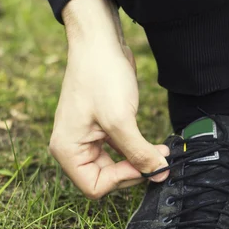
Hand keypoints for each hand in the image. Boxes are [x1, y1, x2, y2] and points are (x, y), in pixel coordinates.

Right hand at [48, 0, 168, 198]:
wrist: (100, 42)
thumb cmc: (101, 76)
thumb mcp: (121, 120)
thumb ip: (139, 153)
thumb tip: (159, 174)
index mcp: (67, 150)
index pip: (95, 187)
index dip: (123, 179)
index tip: (145, 164)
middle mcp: (73, 148)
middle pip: (106, 179)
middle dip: (134, 171)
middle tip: (159, 160)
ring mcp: (87, 138)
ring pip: (116, 166)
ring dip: (138, 161)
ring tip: (160, 152)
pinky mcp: (102, 129)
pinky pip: (119, 151)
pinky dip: (137, 150)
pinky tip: (153, 146)